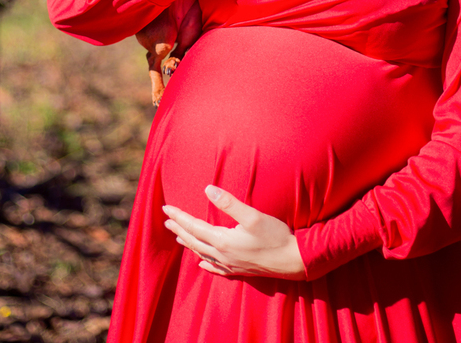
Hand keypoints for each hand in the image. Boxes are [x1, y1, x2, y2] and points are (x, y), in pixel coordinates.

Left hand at [162, 185, 304, 279]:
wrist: (294, 260)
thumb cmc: (275, 236)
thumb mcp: (253, 216)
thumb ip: (229, 203)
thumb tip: (207, 189)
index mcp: (223, 241)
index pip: (194, 227)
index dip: (179, 217)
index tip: (166, 208)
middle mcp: (223, 255)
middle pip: (194, 241)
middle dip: (179, 230)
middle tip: (166, 220)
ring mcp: (230, 265)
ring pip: (202, 254)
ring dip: (189, 244)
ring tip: (179, 236)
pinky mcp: (239, 271)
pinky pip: (215, 268)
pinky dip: (205, 263)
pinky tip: (201, 263)